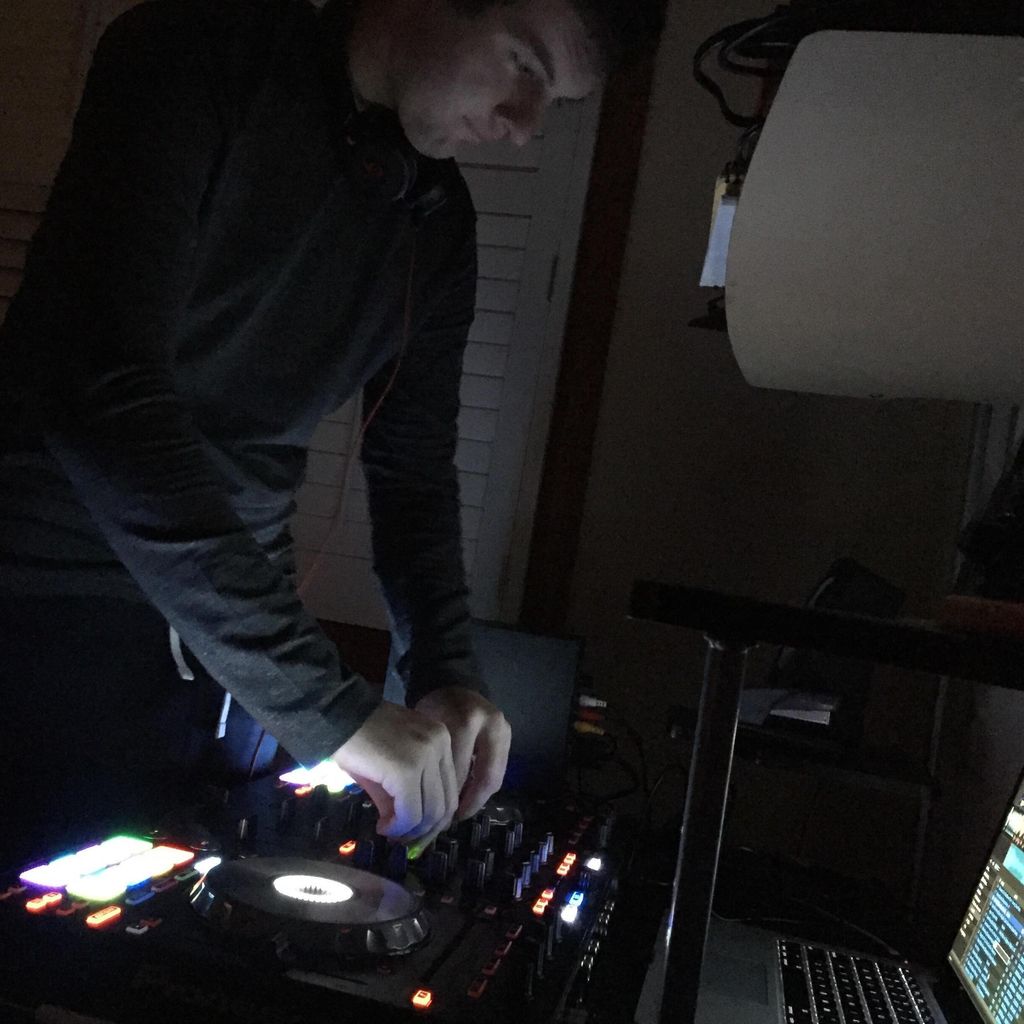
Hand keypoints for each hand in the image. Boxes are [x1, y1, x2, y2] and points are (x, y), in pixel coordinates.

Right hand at [330, 700, 457, 844]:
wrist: (334, 715)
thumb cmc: (358, 737)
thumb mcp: (389, 766)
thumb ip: (404, 793)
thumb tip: (406, 828)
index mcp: (441, 739)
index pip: (450, 789)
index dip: (433, 818)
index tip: (413, 830)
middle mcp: (441, 744)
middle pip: (446, 803)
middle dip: (425, 829)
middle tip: (402, 839)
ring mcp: (425, 755)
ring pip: (431, 811)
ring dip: (410, 830)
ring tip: (389, 831)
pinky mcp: (406, 769)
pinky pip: (410, 811)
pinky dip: (398, 826)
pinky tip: (383, 826)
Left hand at [414, 686, 510, 820]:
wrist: (451, 685)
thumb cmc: (431, 711)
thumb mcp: (424, 732)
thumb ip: (429, 763)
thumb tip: (424, 809)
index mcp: (463, 721)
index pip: (458, 771)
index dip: (446, 798)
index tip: (432, 818)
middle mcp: (488, 724)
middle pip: (482, 777)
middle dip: (465, 805)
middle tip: (447, 823)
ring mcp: (503, 729)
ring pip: (493, 778)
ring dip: (476, 799)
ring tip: (457, 814)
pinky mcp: (508, 736)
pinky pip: (497, 771)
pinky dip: (481, 787)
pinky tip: (466, 798)